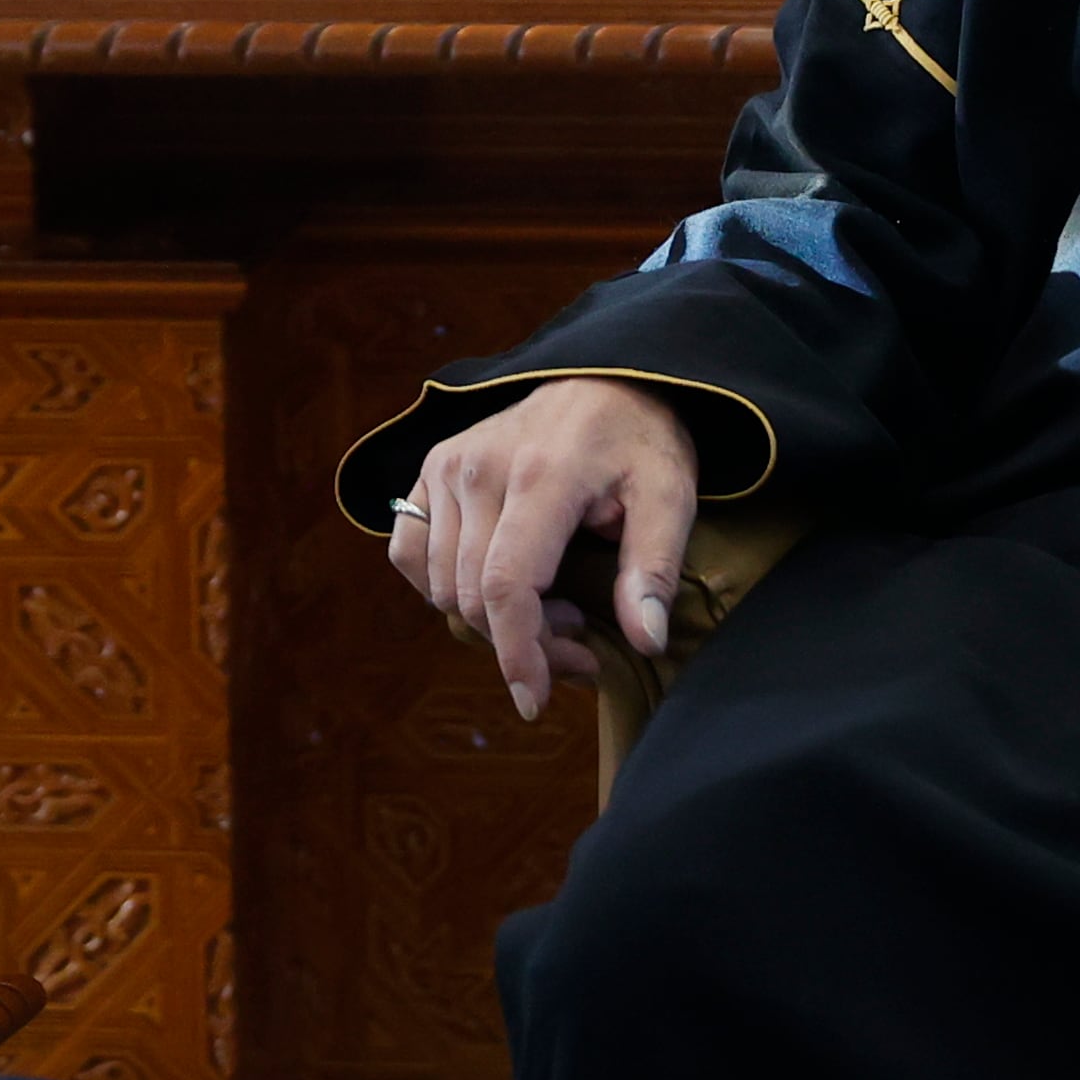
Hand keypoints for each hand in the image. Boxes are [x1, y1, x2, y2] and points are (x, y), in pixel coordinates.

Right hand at [389, 378, 696, 721]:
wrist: (608, 378)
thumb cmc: (641, 442)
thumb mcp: (671, 497)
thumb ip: (654, 568)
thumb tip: (645, 640)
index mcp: (542, 474)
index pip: (505, 584)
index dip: (518, 653)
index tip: (535, 700)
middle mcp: (479, 467)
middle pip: (473, 596)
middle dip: (523, 644)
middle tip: (581, 644)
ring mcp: (447, 465)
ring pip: (440, 585)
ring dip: (488, 620)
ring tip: (552, 607)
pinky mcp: (430, 468)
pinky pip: (408, 552)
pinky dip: (440, 587)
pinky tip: (493, 586)